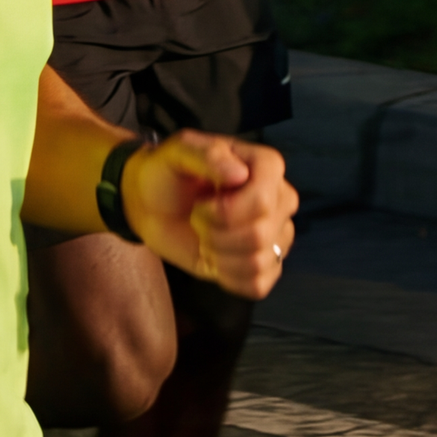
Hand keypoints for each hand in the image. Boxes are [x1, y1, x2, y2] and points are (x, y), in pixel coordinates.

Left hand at [122, 131, 297, 298]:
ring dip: (218, 255)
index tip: (201, 204)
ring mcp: (277, 233)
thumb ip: (207, 155)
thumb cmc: (168, 173)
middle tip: (198, 219)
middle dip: (215, 234)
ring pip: (258, 262)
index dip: (226, 212)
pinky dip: (227, 277)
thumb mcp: (178, 152)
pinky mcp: (267, 264)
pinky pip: (258, 284)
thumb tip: (239, 174)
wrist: (154, 206)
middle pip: (259, 234)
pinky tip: (215, 258)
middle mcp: (281, 199)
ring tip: (205, 237)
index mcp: (267, 166)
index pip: (263, 200)